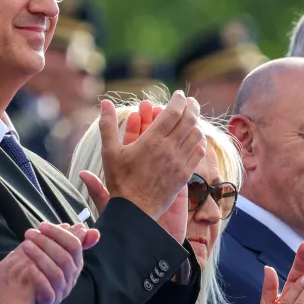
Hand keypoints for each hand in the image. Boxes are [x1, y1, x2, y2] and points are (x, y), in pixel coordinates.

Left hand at [0, 222, 93, 303]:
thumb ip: (68, 240)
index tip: (42, 225)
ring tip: (25, 245)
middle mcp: (71, 278)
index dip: (59, 233)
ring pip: (56, 273)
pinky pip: (47, 291)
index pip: (74, 246)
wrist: (25, 294)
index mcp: (75, 263)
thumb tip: (87, 230)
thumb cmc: (41, 267)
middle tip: (29, 233)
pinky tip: (29, 267)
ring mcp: (61, 291)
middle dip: (46, 243)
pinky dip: (39, 277)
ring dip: (40, 256)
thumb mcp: (54, 251)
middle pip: (65, 258)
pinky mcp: (48, 301)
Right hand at [81, 94, 204, 219]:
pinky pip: (198, 153)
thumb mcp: (109, 151)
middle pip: (189, 120)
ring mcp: (180, 162)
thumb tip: (105, 103)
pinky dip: (199, 142)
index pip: (173, 112)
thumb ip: (108, 125)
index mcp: (152, 140)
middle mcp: (170, 149)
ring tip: (193, 118)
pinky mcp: (185, 175)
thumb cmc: (119, 180)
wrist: (134, 209)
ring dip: (196, 123)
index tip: (179, 94)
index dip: (178, 100)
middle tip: (191, 101)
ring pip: (196, 135)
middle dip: (192, 107)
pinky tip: (196, 139)